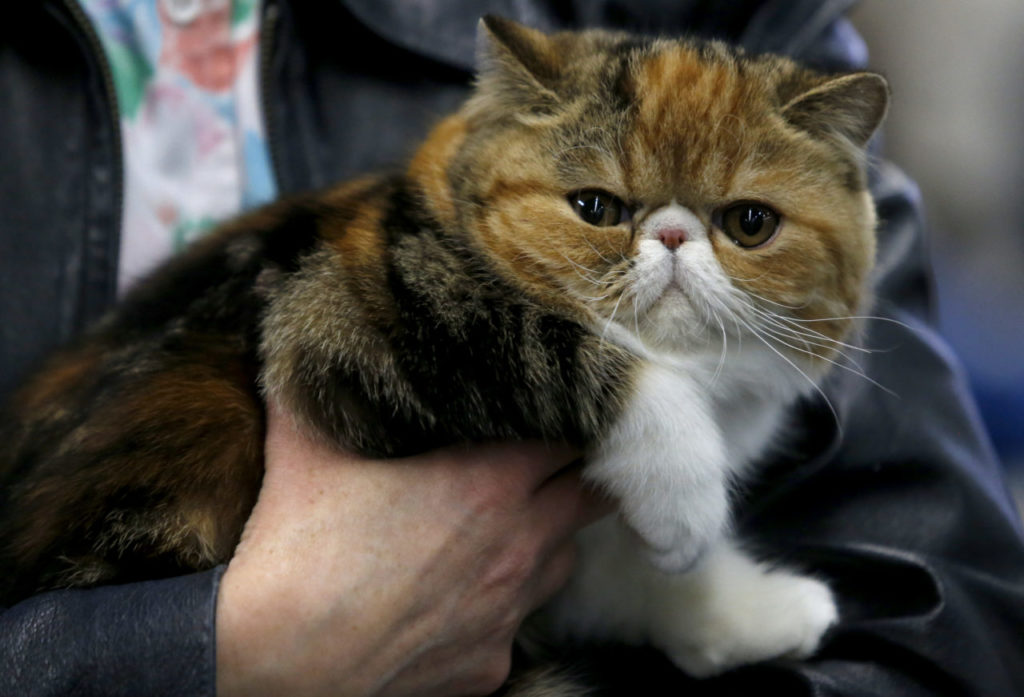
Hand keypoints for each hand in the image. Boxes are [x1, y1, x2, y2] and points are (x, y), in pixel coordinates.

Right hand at [215, 402, 610, 696]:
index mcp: (490, 482)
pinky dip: (500, 610)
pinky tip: (457, 600)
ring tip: (507, 530)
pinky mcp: (490, 665)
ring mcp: (508, 611)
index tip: (554, 417)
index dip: (568, 424)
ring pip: (564, 563)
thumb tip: (283, 305)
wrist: (276, 662)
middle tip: (552, 466)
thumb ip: (314, 379)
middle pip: (592, 499)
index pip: (572, 438)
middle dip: (578, 479)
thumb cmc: (296, 548)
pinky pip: (516, 628)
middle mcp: (518, 545)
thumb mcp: (303, 448)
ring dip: (548, 541)